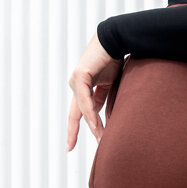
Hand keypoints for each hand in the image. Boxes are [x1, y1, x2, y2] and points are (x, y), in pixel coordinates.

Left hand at [67, 35, 122, 150]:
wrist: (116, 39)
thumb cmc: (115, 58)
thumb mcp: (111, 84)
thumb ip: (106, 100)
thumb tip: (109, 120)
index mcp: (84, 88)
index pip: (80, 112)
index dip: (76, 128)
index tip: (70, 145)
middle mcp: (77, 85)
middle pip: (76, 113)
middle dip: (74, 131)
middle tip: (70, 148)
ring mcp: (77, 80)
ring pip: (82, 108)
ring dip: (92, 125)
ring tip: (99, 139)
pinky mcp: (81, 75)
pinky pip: (85, 98)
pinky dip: (90, 112)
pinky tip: (93, 123)